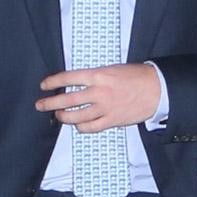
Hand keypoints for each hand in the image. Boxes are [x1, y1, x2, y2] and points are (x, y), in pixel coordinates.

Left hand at [35, 63, 159, 132]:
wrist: (156, 89)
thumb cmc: (135, 75)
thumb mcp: (112, 68)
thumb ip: (95, 76)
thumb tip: (79, 83)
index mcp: (98, 75)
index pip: (69, 78)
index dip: (53, 82)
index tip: (44, 85)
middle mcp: (99, 92)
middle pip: (68, 100)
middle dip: (51, 103)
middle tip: (40, 105)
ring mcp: (105, 108)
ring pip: (76, 116)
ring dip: (63, 117)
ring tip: (58, 115)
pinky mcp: (112, 121)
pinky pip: (91, 127)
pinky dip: (81, 127)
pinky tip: (77, 125)